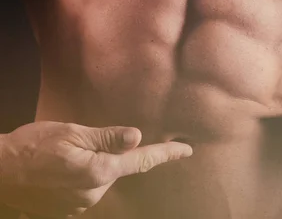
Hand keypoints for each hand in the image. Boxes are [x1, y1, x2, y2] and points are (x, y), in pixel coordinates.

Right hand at [0, 121, 192, 217]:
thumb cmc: (32, 148)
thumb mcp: (72, 133)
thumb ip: (107, 138)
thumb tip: (137, 138)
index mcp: (99, 172)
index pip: (142, 161)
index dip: (167, 154)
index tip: (187, 150)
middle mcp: (94, 193)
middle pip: (118, 169)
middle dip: (111, 154)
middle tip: (83, 143)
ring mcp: (80, 206)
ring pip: (101, 179)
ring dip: (94, 166)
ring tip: (64, 156)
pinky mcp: (67, 211)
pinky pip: (85, 190)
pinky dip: (80, 177)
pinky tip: (60, 170)